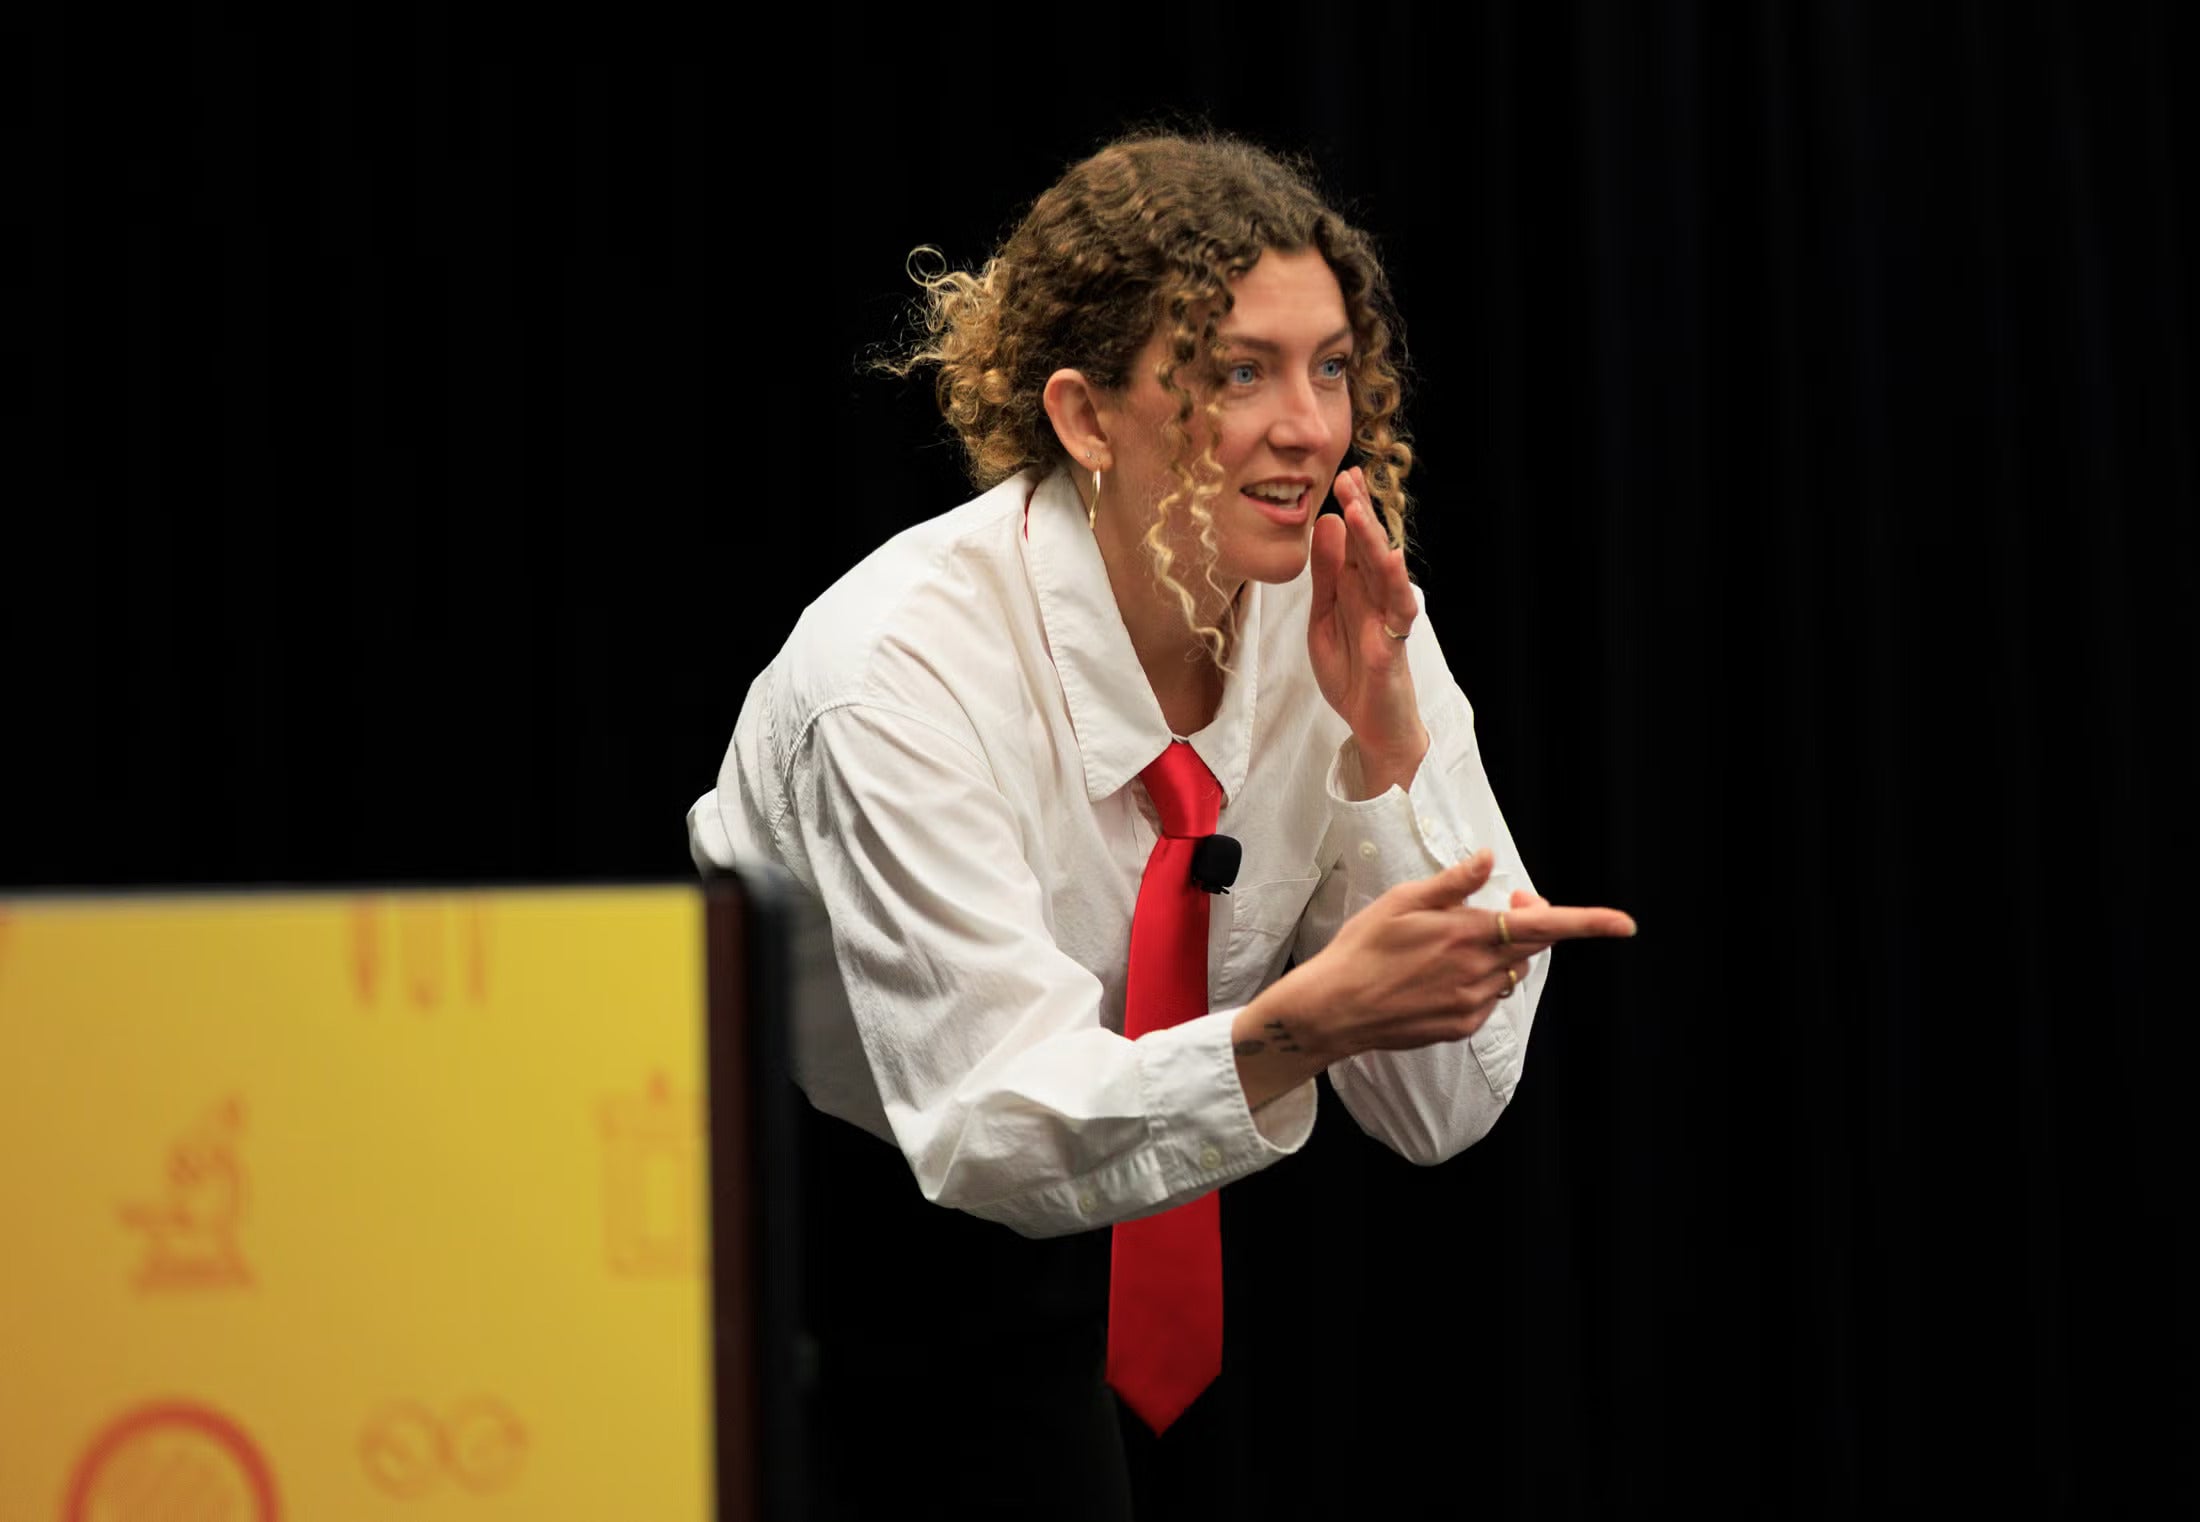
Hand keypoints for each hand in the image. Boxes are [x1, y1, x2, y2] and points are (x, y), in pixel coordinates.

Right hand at [1267, 849, 1635, 1063]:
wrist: (1334, 1008)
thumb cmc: (1362, 948)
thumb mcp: (1402, 901)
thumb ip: (1454, 882)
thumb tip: (1490, 859)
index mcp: (1468, 933)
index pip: (1545, 926)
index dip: (1590, 923)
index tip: (1625, 923)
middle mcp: (1479, 972)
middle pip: (1532, 946)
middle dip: (1529, 922)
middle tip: (1507, 903)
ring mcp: (1473, 1003)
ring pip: (1510, 972)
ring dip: (1499, 953)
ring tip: (1450, 944)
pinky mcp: (1462, 1025)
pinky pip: (1489, 997)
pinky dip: (1479, 980)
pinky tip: (1439, 975)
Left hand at [1307, 466, 1426, 784]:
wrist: (1373, 725)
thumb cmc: (1352, 671)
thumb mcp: (1324, 616)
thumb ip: (1325, 575)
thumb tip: (1325, 523)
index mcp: (1357, 589)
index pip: (1353, 542)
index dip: (1348, 509)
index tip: (1341, 475)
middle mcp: (1376, 597)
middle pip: (1369, 548)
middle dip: (1360, 512)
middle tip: (1348, 476)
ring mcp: (1387, 619)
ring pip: (1384, 572)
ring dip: (1372, 540)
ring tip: (1357, 510)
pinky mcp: (1393, 645)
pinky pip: (1398, 611)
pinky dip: (1395, 585)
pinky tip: (1391, 561)